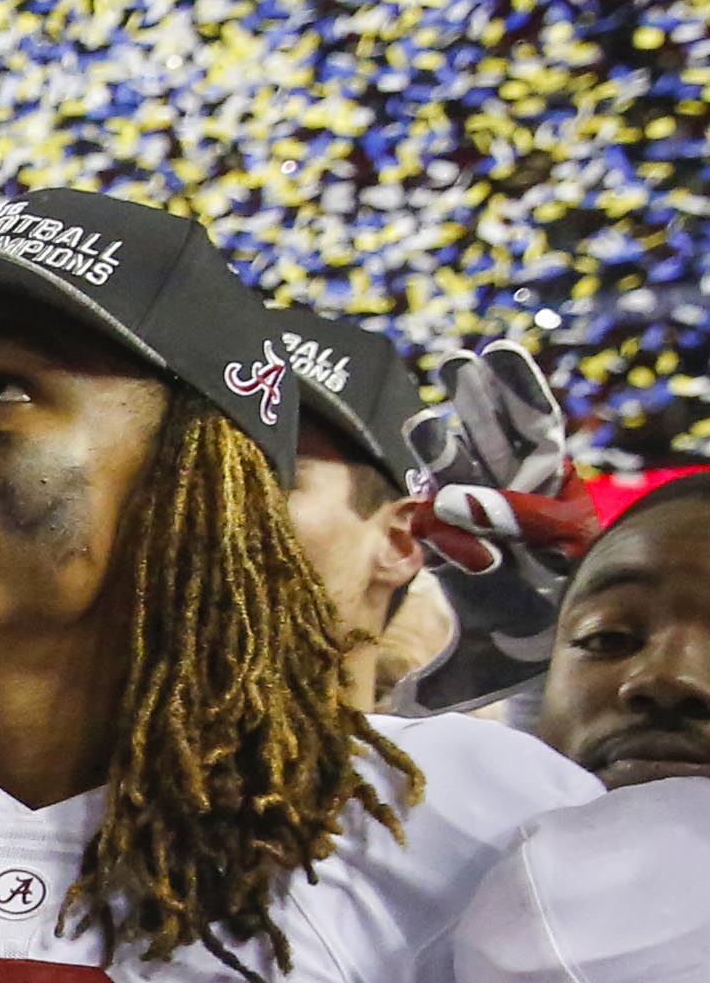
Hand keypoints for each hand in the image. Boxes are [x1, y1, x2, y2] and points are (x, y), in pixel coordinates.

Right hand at [406, 341, 601, 579]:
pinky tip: (427, 501)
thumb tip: (446, 497)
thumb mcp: (559, 544)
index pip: (536, 423)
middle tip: (454, 360)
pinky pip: (433, 519)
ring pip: (457, 469)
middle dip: (473, 398)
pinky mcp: (447, 537)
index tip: (497, 350)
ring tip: (420, 422)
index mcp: (552, 477)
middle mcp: (512, 484)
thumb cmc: (562, 586)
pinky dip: (432, 516)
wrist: (533, 632)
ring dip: (439, 446)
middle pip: (492, 433)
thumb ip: (511, 517)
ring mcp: (476, 509)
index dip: (518, 386)